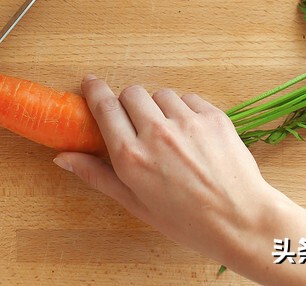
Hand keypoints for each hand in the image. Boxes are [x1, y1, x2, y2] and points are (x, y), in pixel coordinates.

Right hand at [53, 76, 279, 272]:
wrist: (242, 221)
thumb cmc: (188, 221)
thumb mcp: (136, 203)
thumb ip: (97, 175)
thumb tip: (63, 158)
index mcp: (132, 157)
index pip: (104, 106)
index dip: (95, 91)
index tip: (91, 84)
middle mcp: (156, 134)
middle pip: (131, 93)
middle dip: (129, 104)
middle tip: (138, 122)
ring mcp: (187, 122)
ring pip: (160, 94)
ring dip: (159, 108)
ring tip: (170, 134)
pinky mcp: (212, 116)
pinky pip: (188, 98)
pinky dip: (185, 111)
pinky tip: (192, 136)